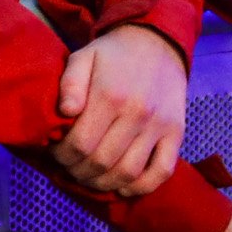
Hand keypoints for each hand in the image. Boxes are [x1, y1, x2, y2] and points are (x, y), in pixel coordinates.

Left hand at [52, 24, 186, 196]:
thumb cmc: (112, 55)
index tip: (55, 153)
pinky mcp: (176, 134)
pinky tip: (122, 187)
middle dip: (79, 172)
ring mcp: (160, 126)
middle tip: (68, 169)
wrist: (156, 44)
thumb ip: (70, 84)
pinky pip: (162, 171)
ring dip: (104, 184)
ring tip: (89, 179)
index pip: (81, 142)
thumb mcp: (83, 57)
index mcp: (110, 95)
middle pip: (103, 161)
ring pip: (129, 172)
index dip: (63, 155)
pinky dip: (141, 187)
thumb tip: (65, 113)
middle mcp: (137, 113)